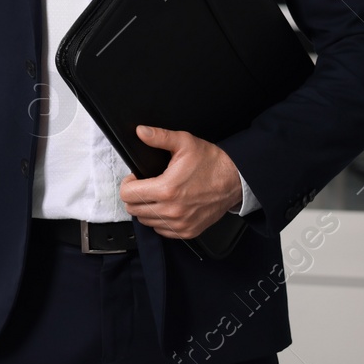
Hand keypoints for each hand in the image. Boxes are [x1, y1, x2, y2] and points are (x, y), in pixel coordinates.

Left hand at [118, 125, 242, 239]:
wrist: (235, 180)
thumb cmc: (211, 162)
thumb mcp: (184, 142)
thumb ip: (159, 137)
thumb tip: (141, 132)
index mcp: (167, 189)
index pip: (128, 195)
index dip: (128, 184)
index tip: (136, 178)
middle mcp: (172, 210)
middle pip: (133, 209)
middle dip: (135, 195)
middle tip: (146, 185)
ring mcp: (180, 224)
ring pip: (145, 221)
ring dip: (146, 208)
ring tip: (158, 194)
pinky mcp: (187, 232)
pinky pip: (161, 230)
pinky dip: (160, 220)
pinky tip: (168, 206)